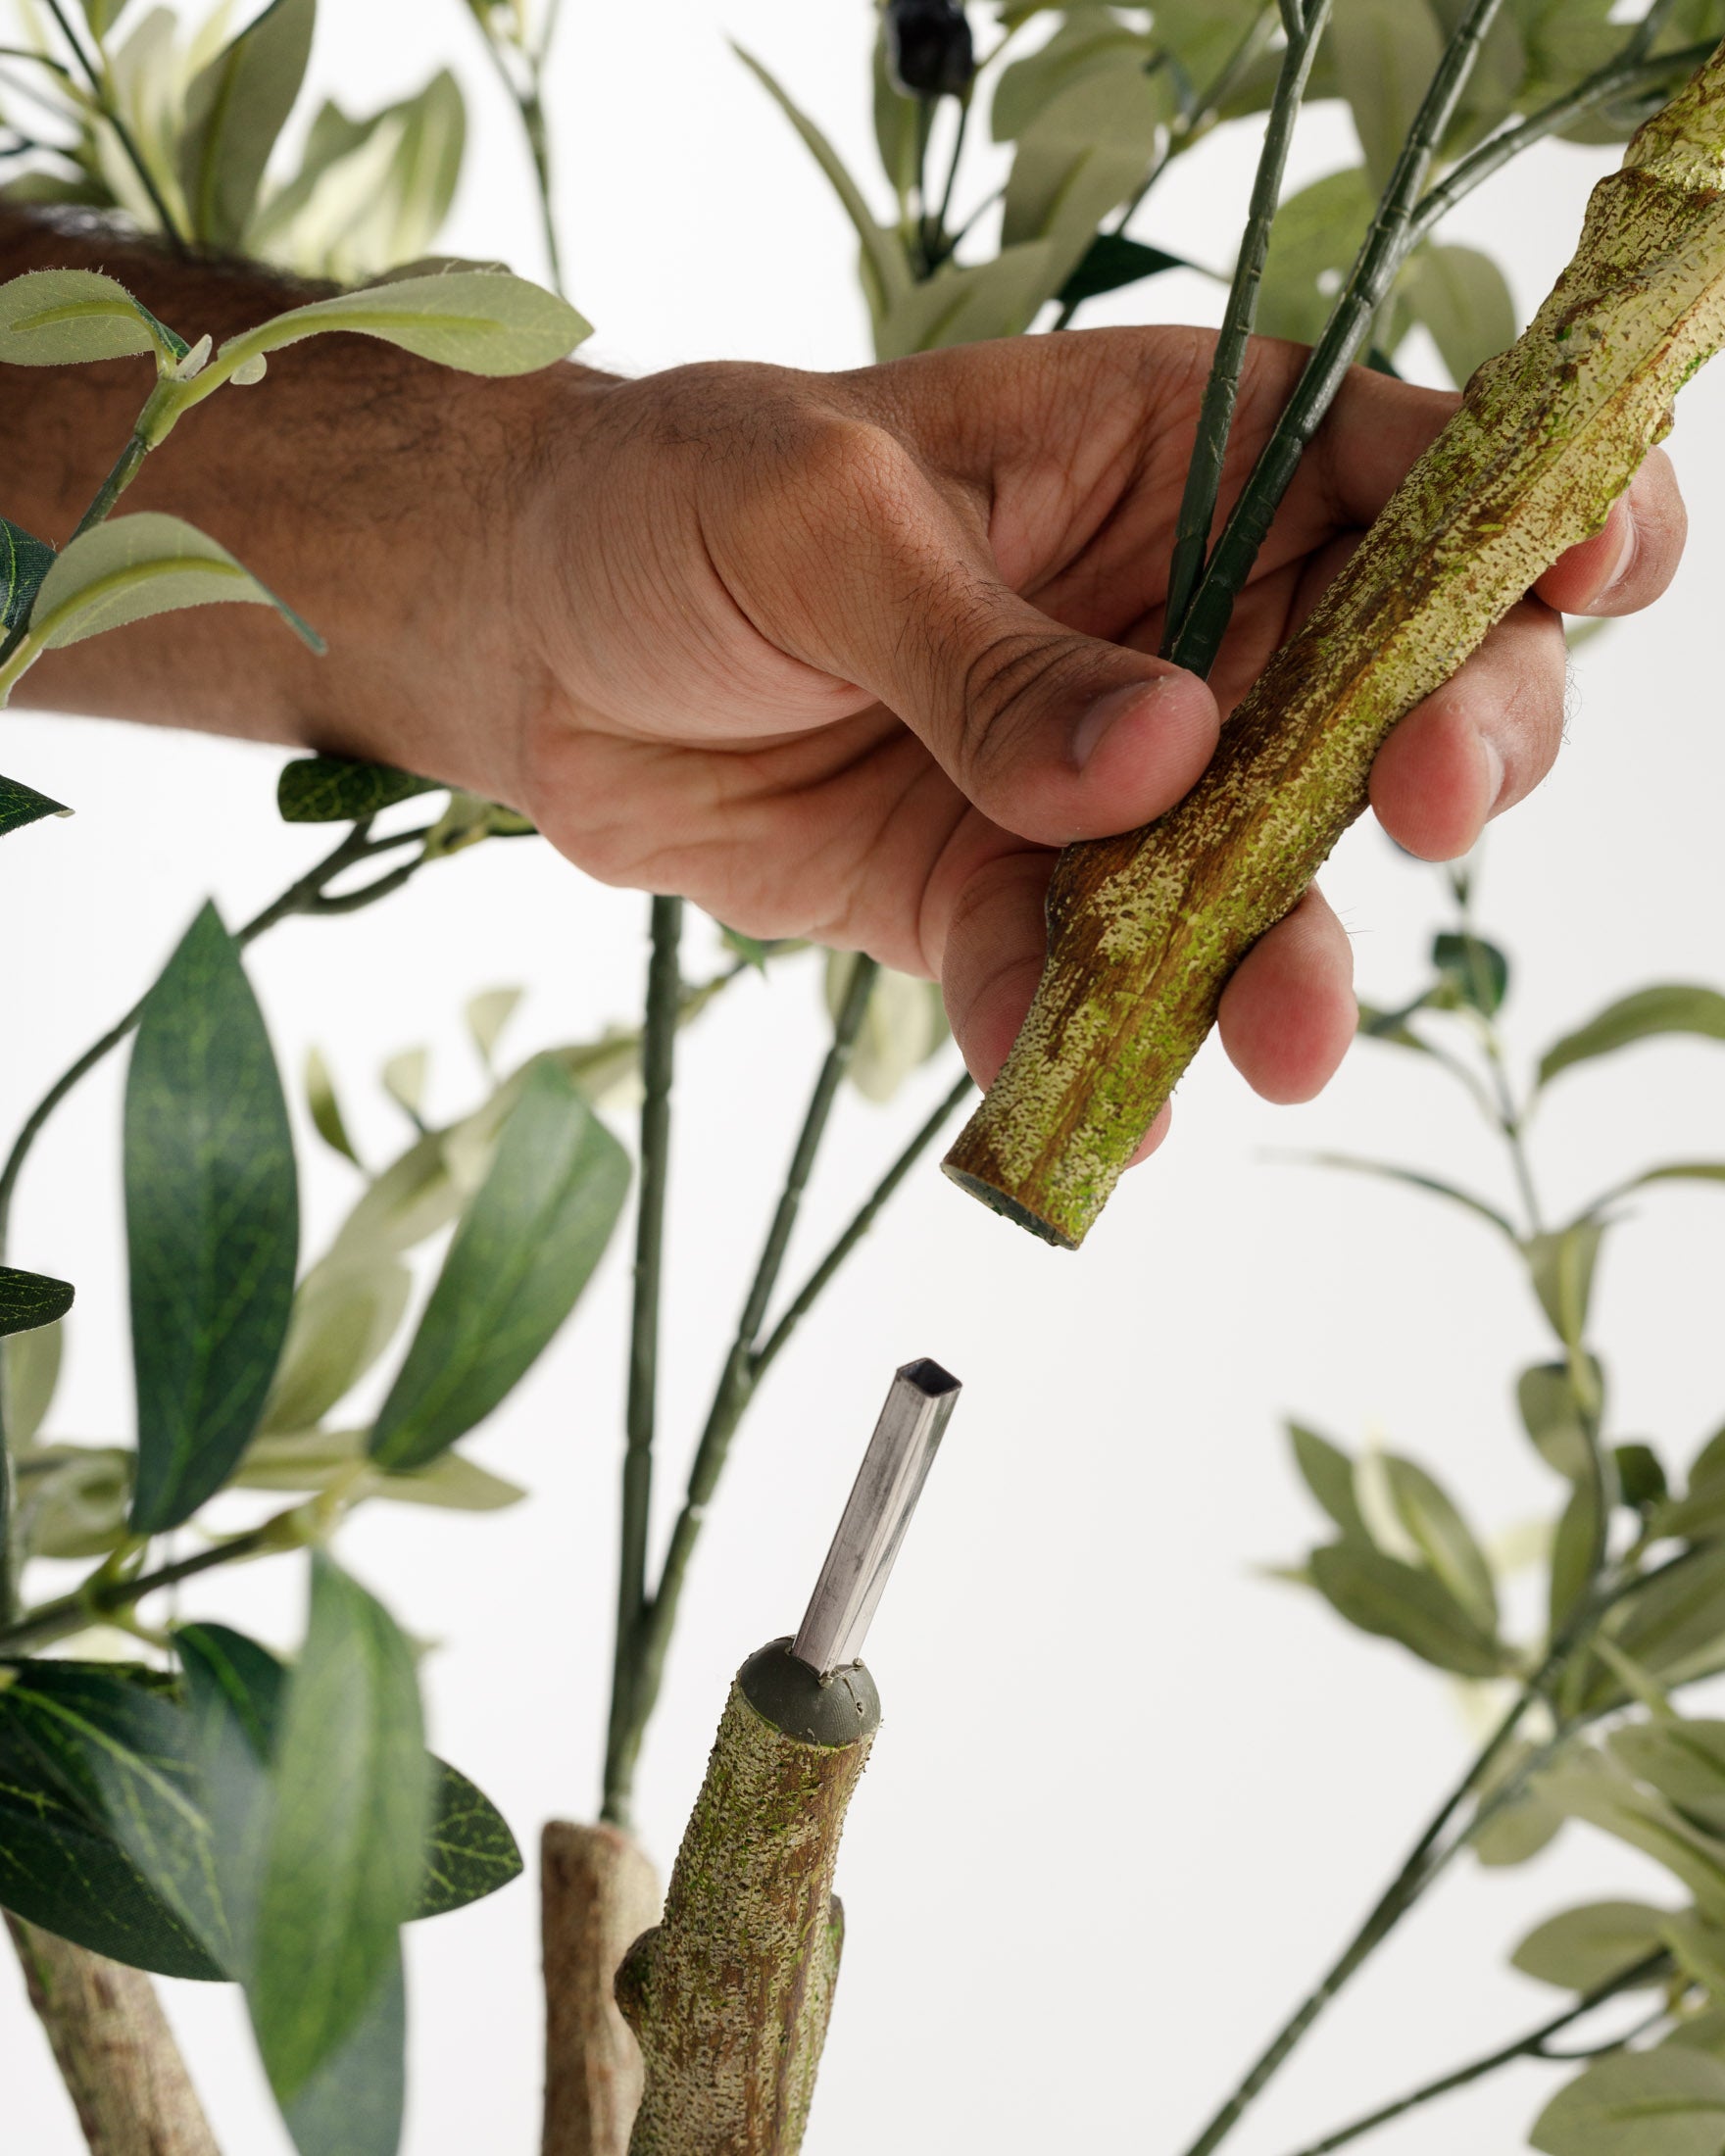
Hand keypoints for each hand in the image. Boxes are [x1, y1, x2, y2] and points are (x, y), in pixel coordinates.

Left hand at [503, 329, 1681, 1141]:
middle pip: (1399, 691)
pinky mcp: (1011, 903)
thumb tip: (1171, 757)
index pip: (1416, 472)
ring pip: (1264, 877)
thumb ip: (991, 650)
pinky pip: (1092, 994)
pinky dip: (1105, 1052)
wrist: (531, 649)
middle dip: (1452, 747)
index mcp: (1183, 461)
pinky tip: (1113, 1109)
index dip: (1526, 519)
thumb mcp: (817, 521)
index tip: (1566, 579)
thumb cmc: (671, 503)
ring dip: (1293, 955)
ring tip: (1285, 1030)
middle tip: (1424, 804)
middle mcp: (1186, 628)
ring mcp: (1108, 785)